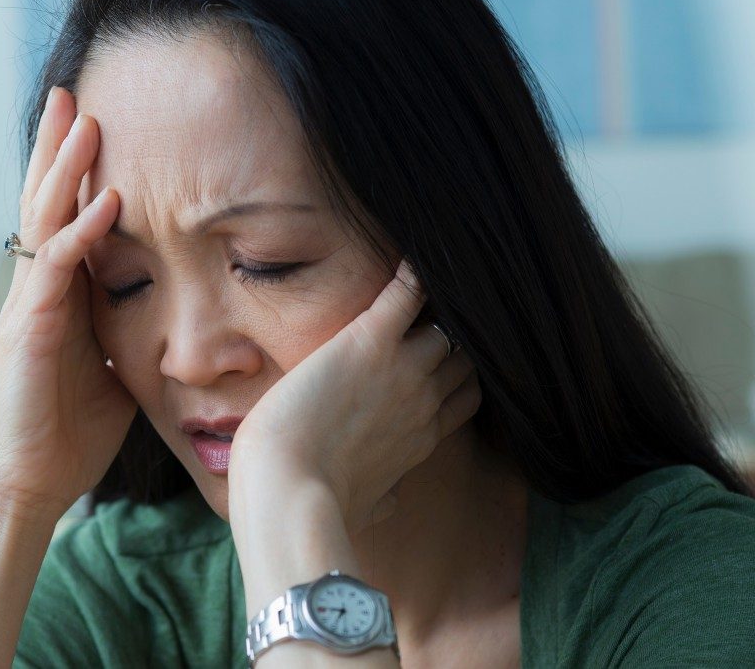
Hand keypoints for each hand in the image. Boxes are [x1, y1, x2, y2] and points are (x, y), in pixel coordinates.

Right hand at [0, 87, 134, 520]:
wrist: (29, 484)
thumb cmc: (70, 434)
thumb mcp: (116, 372)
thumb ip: (133, 336)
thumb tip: (175, 323)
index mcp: (59, 298)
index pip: (66, 219)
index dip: (76, 174)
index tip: (95, 127)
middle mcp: (38, 291)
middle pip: (45, 204)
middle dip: (58, 148)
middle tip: (70, 92)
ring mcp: (28, 306)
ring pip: (43, 221)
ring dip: (64, 169)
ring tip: (82, 118)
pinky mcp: (28, 330)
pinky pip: (54, 268)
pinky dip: (79, 232)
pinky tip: (104, 200)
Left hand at [228, 259, 479, 533]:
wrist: (289, 487)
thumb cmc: (316, 502)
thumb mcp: (363, 507)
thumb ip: (383, 498)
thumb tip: (389, 503)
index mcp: (421, 438)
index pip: (465, 396)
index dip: (459, 375)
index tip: (447, 359)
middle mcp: (423, 400)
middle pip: (463, 356)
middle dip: (456, 335)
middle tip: (440, 307)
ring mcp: (404, 368)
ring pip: (445, 323)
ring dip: (438, 302)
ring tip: (433, 272)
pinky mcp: (369, 340)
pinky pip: (408, 291)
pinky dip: (413, 270)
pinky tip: (413, 247)